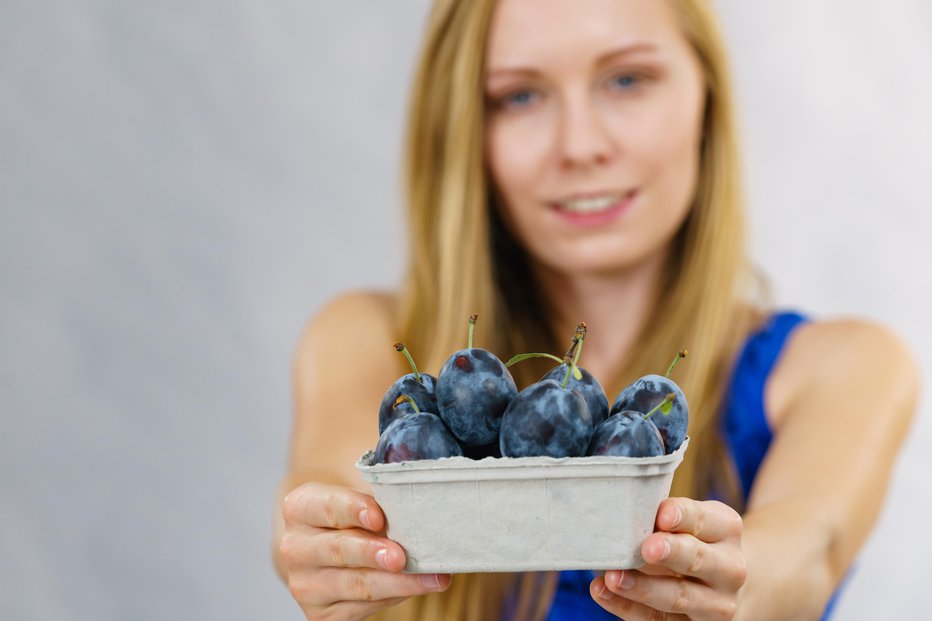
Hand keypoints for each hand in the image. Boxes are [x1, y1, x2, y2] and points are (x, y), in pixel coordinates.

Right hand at [279, 482, 451, 620]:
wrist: (329, 544)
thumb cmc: (351, 514)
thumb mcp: (355, 495)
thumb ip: (377, 499)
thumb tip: (415, 507)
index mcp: (299, 507)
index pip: (327, 507)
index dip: (354, 510)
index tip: (379, 517)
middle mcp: (294, 547)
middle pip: (339, 550)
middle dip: (373, 554)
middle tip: (401, 556)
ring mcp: (305, 584)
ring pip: (356, 584)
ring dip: (397, 582)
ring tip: (430, 577)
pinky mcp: (320, 613)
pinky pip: (362, 607)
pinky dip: (395, 596)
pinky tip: (418, 587)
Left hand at [589, 498, 746, 619]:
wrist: (716, 582)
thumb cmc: (690, 538)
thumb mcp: (687, 520)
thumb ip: (664, 518)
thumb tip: (625, 517)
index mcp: (726, 529)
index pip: (706, 520)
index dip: (684, 516)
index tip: (661, 515)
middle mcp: (730, 568)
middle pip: (699, 559)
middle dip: (672, 553)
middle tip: (647, 548)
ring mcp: (716, 603)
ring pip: (679, 597)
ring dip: (643, 587)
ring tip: (613, 577)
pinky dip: (627, 607)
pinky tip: (604, 592)